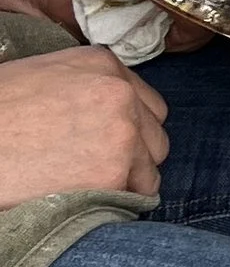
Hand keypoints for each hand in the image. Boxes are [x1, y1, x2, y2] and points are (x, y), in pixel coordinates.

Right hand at [0, 45, 167, 204]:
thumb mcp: (38, 79)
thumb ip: (81, 88)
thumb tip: (100, 115)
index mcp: (101, 64)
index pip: (144, 101)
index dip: (126, 127)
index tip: (103, 143)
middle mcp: (120, 92)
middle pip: (154, 133)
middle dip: (132, 153)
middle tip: (92, 168)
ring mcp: (122, 131)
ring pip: (151, 166)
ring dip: (126, 179)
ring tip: (83, 184)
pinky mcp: (115, 171)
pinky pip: (138, 194)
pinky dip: (117, 201)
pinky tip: (83, 198)